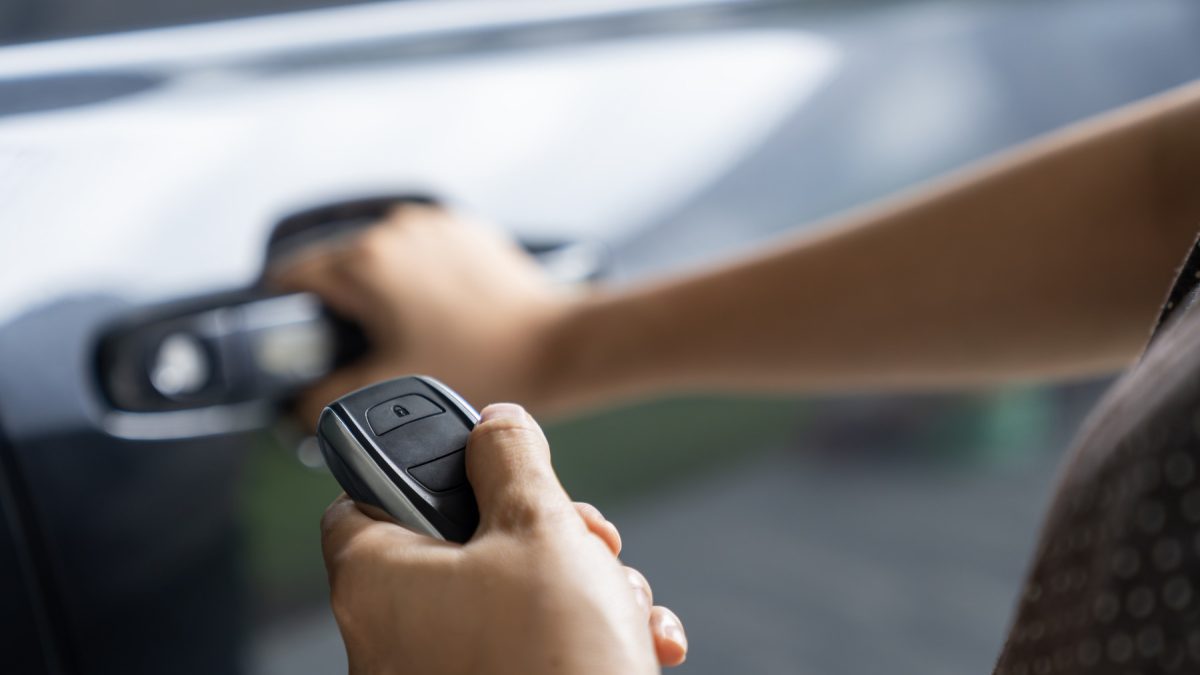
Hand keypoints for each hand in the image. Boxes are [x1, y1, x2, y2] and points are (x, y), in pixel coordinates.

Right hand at [273, 204, 575, 426]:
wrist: (556, 344)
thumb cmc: (484, 363)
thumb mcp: (389, 389)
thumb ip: (321, 401)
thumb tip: (293, 404)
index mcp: (365, 261)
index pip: (292, 278)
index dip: (285, 316)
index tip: (292, 343)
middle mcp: (395, 229)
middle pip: (335, 265)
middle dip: (338, 307)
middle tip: (358, 350)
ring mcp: (431, 224)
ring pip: (378, 256)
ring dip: (379, 289)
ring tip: (406, 332)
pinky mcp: (463, 228)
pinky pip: (419, 251)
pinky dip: (416, 277)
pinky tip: (437, 314)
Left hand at [320, 403, 687, 674]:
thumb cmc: (551, 661)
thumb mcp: (539, 527)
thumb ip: (510, 459)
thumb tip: (496, 426)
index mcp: (377, 579)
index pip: (360, 494)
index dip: (420, 465)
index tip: (474, 458)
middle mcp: (389, 637)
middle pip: (458, 545)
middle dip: (541, 532)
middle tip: (580, 535)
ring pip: (505, 597)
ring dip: (575, 583)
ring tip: (617, 598)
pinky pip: (522, 648)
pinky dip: (575, 633)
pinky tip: (633, 637)